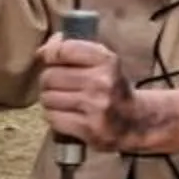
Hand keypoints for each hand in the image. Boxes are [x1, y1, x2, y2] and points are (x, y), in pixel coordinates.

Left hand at [37, 34, 149, 150]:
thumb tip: (42, 51)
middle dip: (50, 82)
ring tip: (66, 102)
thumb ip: (71, 51)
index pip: (63, 50)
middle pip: (50, 76)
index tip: (53, 61)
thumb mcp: (101, 62)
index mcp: (107, 60)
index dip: (51, 55)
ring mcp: (96, 106)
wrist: (136, 121)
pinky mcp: (89, 128)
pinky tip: (68, 115)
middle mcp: (102, 82)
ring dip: (51, 101)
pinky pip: (53, 117)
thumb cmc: (111, 88)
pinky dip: (55, 117)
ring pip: (48, 98)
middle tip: (62, 86)